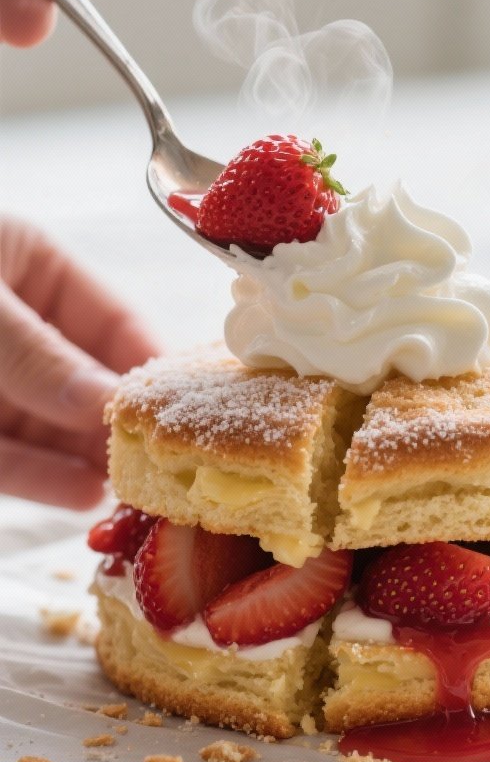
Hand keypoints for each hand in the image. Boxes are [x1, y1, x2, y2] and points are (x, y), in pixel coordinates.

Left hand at [0, 219, 159, 508]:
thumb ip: (36, 353)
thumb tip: (104, 400)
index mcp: (31, 265)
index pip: (115, 320)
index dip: (154, 366)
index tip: (198, 410)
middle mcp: (18, 325)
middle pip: (90, 381)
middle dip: (126, 424)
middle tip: (173, 466)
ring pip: (52, 427)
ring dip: (91, 461)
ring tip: (135, 492)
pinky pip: (8, 457)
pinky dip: (43, 477)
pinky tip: (81, 496)